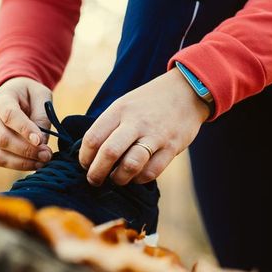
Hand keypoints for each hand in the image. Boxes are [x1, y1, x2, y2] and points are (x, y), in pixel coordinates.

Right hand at [0, 77, 53, 170]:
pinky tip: (35, 163)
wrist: (16, 94)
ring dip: (22, 162)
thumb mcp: (42, 96)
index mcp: (1, 97)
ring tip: (43, 161)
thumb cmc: (31, 94)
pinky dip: (19, 165)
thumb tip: (41, 141)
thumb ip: (42, 116)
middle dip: (26, 150)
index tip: (40, 141)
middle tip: (47, 154)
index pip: (9, 115)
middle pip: (2, 138)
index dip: (25, 130)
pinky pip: (1, 160)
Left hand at [79, 68, 208, 185]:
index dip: (84, 157)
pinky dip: (139, 179)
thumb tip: (91, 155)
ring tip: (116, 179)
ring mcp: (155, 135)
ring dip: (118, 179)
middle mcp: (136, 122)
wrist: (187, 91)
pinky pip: (151, 172)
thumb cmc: (149, 102)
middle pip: (109, 153)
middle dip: (96, 173)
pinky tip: (136, 176)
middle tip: (94, 180)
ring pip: (130, 165)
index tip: (86, 164)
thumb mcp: (125, 104)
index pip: (93, 138)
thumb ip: (109, 126)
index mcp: (120, 109)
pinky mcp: (171, 147)